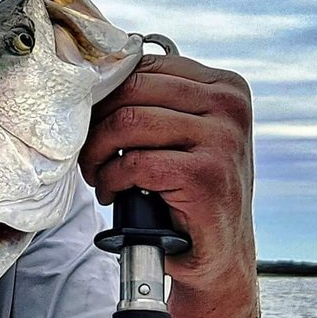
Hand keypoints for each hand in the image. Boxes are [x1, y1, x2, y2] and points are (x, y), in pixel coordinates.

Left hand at [80, 53, 255, 292]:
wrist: (216, 252)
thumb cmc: (188, 190)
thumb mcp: (181, 133)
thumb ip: (154, 102)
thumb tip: (93, 82)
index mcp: (224, 86)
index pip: (145, 65)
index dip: (104, 92)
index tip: (88, 120)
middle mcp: (229, 105)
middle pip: (131, 89)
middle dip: (96, 122)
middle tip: (87, 152)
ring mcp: (223, 138)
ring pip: (128, 122)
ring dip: (97, 153)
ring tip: (98, 174)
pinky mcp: (207, 174)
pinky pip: (134, 162)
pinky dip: (111, 179)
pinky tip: (113, 193)